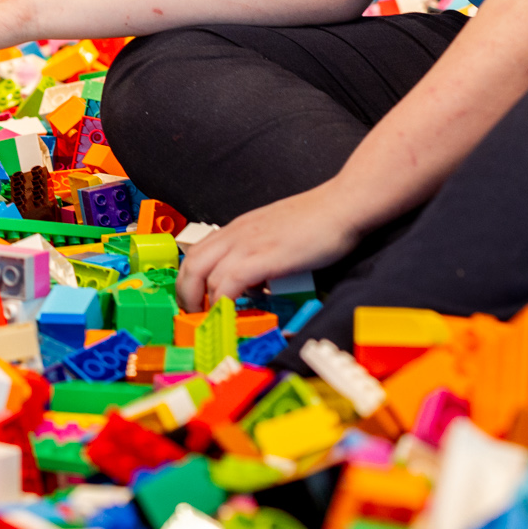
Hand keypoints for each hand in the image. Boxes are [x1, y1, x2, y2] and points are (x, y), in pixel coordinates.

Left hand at [178, 183, 362, 309]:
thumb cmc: (318, 222)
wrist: (341, 206)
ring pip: (202, 273)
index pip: (198, 254)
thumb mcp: (278, 238)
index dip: (190, 281)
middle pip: (191, 264)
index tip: (196, 303)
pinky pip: (228, 282)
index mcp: (239, 229)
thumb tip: (257, 286)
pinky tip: (228, 316)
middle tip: (196, 317)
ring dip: (201, 302)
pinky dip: (221, 302)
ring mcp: (247, 243)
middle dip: (186, 295)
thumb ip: (263, 258)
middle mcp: (236, 234)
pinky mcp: (263, 256)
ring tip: (210, 322)